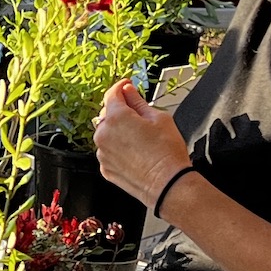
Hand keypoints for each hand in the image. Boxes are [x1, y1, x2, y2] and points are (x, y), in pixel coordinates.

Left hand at [94, 80, 192, 209]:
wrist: (167, 185)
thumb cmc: (167, 153)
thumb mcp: (159, 118)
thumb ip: (138, 102)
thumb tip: (129, 91)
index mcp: (116, 118)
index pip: (112, 94)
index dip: (121, 87)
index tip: (126, 86)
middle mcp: (103, 135)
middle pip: (107, 114)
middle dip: (120, 110)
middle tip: (140, 115)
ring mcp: (102, 153)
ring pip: (106, 134)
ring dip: (118, 131)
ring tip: (140, 139)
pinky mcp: (105, 168)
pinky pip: (108, 151)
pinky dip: (117, 148)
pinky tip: (135, 152)